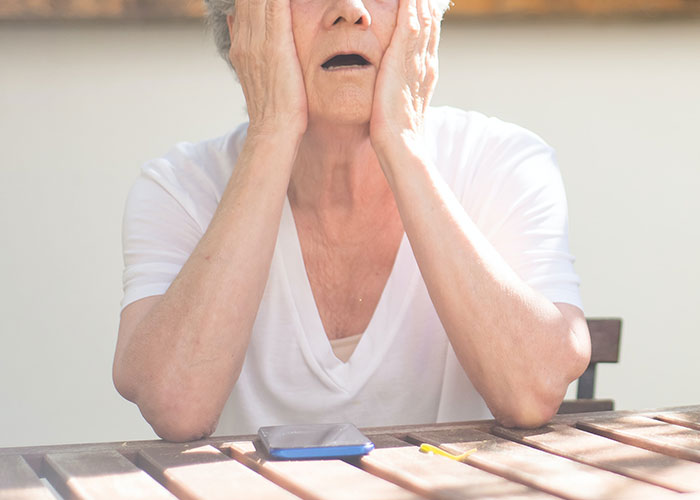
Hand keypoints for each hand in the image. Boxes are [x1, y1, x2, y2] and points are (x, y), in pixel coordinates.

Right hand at [227, 0, 307, 136]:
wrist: (273, 129)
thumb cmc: (273, 107)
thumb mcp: (254, 73)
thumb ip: (246, 44)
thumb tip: (236, 21)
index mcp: (241, 43)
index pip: (245, 1)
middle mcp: (245, 37)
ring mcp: (257, 40)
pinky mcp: (274, 43)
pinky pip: (275, 3)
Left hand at [369, 0, 439, 150]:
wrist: (402, 146)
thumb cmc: (397, 134)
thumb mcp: (403, 105)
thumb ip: (404, 91)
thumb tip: (398, 89)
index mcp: (426, 72)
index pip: (429, 34)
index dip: (428, 13)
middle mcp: (426, 62)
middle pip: (430, 21)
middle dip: (427, 1)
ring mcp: (416, 61)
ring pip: (422, 18)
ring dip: (420, 0)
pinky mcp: (401, 60)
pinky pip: (408, 24)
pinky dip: (410, 6)